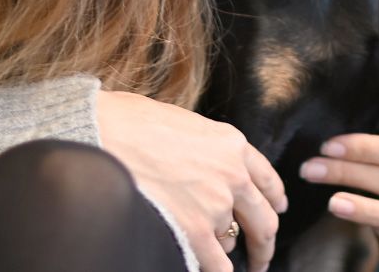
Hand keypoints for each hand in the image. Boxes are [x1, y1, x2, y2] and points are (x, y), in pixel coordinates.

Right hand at [96, 90, 288, 271]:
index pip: (267, 179)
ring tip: (219, 264)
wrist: (101, 133)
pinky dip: (213, 270)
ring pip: (233, 245)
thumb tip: (201, 162)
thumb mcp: (182, 121)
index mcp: (231, 144)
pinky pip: (216, 265)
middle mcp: (232, 176)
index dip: (274, 199)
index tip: (276, 210)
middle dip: (264, 243)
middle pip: (264, 220)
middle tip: (261, 257)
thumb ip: (204, 147)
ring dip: (226, 256)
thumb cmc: (128, 122)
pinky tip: (207, 270)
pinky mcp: (195, 232)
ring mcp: (216, 206)